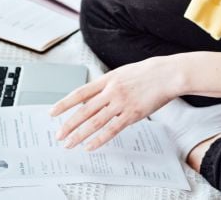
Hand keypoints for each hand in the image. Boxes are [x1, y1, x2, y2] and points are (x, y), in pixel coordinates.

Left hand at [49, 56, 177, 150]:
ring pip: (95, 122)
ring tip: (69, 144)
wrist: (168, 74)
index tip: (53, 112)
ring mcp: (121, 103)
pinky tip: (90, 146)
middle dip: (69, 124)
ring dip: (79, 135)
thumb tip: (92, 97)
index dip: (64, 104)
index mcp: (107, 79)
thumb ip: (107, 85)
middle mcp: (111, 92)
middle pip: (84, 110)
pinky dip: (99, 140)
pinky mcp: (132, 115)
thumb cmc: (147, 73)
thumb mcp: (122, 73)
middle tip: (58, 135)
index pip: (80, 93)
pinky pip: (112, 130)